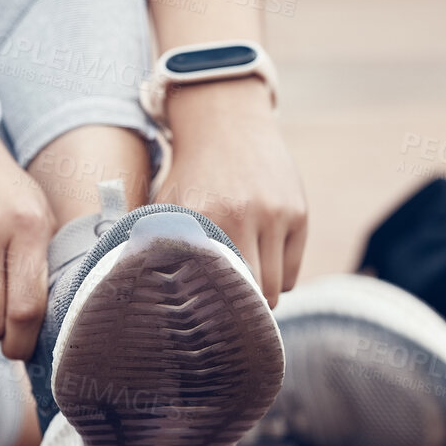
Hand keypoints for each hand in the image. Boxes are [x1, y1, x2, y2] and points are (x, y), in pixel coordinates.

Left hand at [153, 78, 306, 305]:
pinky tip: (259, 262)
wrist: (226, 123)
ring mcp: (276, 214)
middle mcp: (245, 215)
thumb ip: (158, 248)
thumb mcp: (166, 207)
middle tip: (223, 312)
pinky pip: (292, 270)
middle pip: (252, 296)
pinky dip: (278, 275)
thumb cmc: (190, 175)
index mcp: (205, 217)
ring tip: (240, 284)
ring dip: (259, 294)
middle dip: (239, 309)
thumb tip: (146, 300)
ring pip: (276, 287)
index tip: (204, 322)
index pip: (216, 290)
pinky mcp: (299, 213)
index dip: (212, 313)